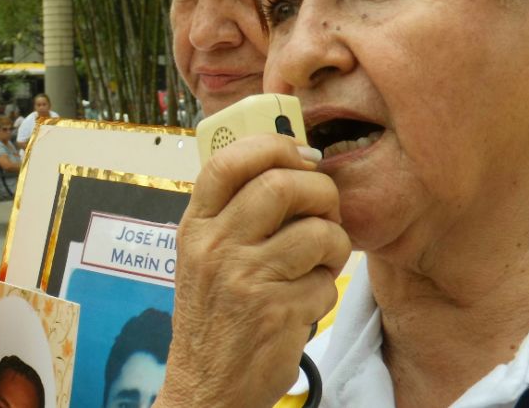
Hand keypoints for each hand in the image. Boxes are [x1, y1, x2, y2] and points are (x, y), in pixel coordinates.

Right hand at [156, 135, 351, 407]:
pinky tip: (304, 301)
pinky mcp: (277, 313)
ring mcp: (244, 280)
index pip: (228, 161)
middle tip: (325, 211)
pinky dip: (326, 290)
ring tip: (318, 261)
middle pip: (282, 185)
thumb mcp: (202, 255)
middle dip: (321, 193)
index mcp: (195, 227)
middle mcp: (214, 247)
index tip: (301, 155)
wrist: (206, 385)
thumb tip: (287, 161)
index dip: (274, 146)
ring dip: (333, 245)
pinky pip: (326, 282)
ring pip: (318, 232)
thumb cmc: (213, 315)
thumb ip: (231, 211)